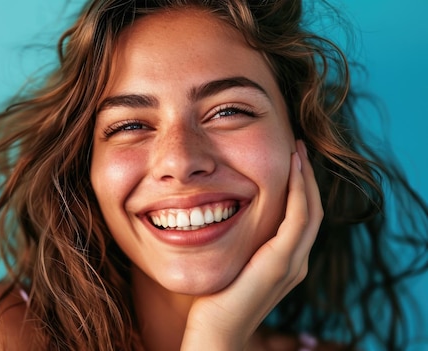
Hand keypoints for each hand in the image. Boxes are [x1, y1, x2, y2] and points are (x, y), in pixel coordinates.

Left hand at [180, 140, 322, 349]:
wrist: (215, 334)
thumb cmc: (214, 300)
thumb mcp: (230, 263)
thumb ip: (239, 244)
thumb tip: (226, 219)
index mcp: (285, 261)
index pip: (301, 216)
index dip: (299, 187)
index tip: (289, 158)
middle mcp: (295, 261)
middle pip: (312, 210)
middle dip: (307, 177)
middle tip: (299, 147)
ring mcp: (292, 263)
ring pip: (310, 210)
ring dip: (306, 178)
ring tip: (297, 151)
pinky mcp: (282, 264)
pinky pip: (298, 218)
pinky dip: (299, 191)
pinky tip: (291, 169)